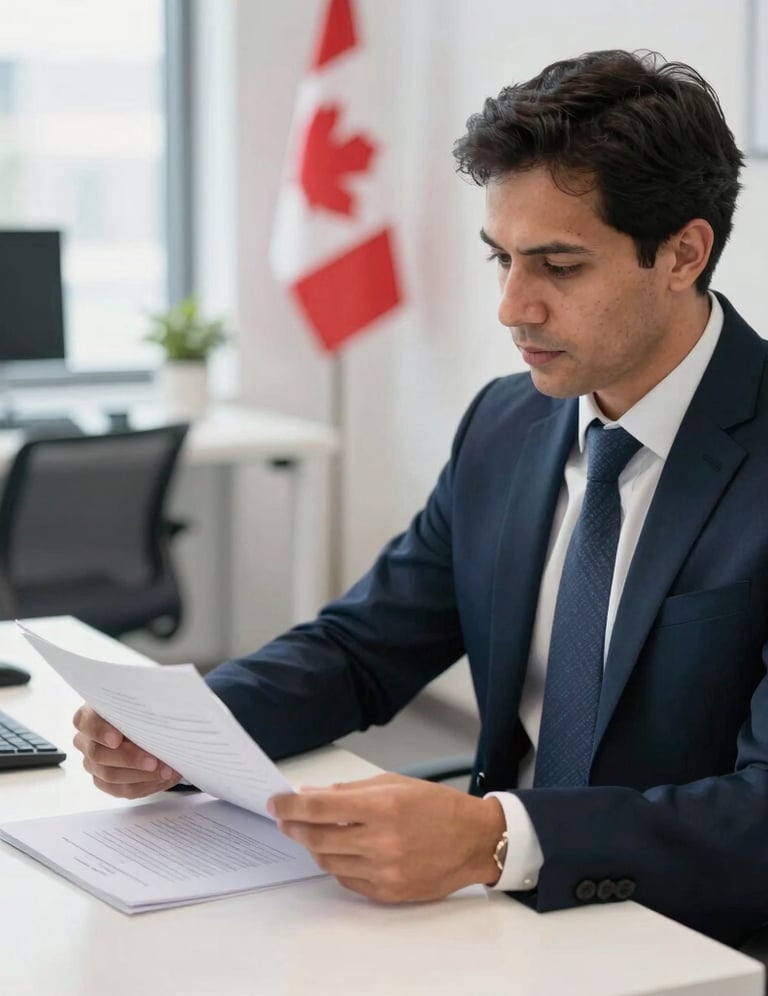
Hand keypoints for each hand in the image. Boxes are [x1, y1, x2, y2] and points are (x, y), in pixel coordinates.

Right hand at [72, 704, 180, 798]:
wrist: (144, 725)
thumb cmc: (139, 710)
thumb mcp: (139, 702)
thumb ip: (140, 707)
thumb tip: (158, 711)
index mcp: (89, 716)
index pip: (85, 722)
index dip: (99, 732)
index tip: (117, 739)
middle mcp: (86, 741)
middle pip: (98, 754)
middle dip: (129, 759)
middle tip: (154, 761)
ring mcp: (92, 763)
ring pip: (110, 776)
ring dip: (141, 776)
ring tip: (166, 771)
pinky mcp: (104, 780)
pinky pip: (121, 790)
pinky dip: (144, 786)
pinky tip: (162, 779)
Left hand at [268, 772, 504, 902]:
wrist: (474, 841)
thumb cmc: (437, 806)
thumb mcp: (394, 784)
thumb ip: (350, 791)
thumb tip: (311, 794)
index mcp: (383, 807)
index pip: (320, 808)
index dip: (290, 806)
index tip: (275, 803)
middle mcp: (381, 841)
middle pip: (317, 837)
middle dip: (295, 826)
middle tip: (285, 818)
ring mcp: (384, 871)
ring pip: (328, 862)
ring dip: (313, 845)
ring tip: (310, 832)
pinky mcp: (388, 892)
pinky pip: (346, 881)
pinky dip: (336, 865)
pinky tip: (338, 851)